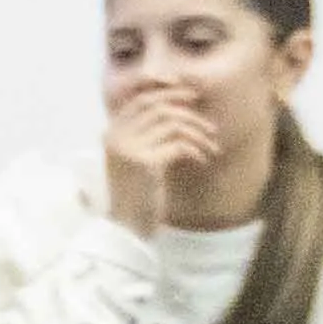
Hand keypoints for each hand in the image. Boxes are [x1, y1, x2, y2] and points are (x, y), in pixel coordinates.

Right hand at [103, 86, 224, 229]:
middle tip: (210, 125)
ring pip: (174, 124)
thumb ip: (146, 134)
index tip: (192, 97)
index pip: (141, 99)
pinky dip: (196, 150)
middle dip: (190, 112)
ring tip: (211, 147)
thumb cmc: (135, 196)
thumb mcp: (136, 160)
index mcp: (111, 134)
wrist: (125, 231)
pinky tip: (202, 161)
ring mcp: (129, 149)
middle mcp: (116, 138)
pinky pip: (180, 144)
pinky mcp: (145, 163)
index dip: (169, 92)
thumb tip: (179, 107)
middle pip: (160, 107)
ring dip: (199, 134)